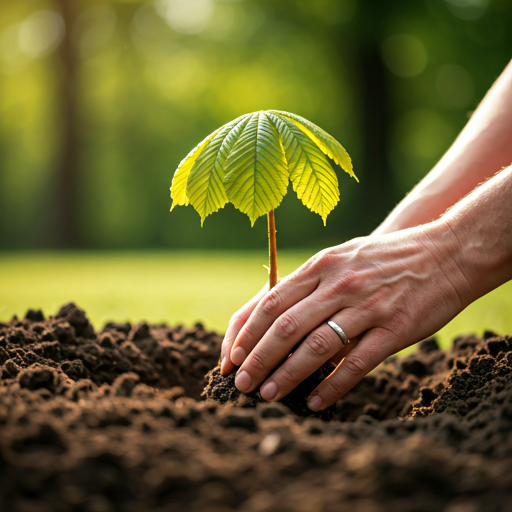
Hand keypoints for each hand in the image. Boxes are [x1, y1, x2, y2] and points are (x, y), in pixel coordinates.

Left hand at [220, 220, 470, 410]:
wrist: (446, 252)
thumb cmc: (387, 257)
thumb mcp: (343, 255)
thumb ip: (311, 280)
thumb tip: (277, 309)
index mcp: (322, 265)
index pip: (273, 302)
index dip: (249, 333)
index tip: (233, 356)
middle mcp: (339, 285)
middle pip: (286, 328)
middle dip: (259, 359)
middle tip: (242, 383)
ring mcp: (367, 307)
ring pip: (316, 347)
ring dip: (288, 375)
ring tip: (268, 395)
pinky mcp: (394, 330)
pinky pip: (356, 364)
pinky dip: (333, 386)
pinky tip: (317, 402)